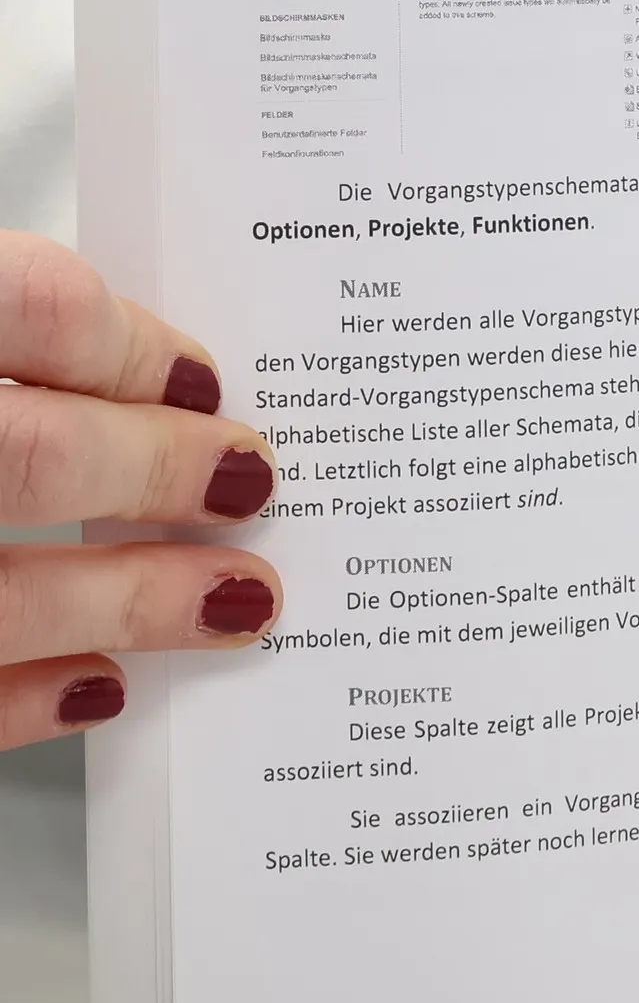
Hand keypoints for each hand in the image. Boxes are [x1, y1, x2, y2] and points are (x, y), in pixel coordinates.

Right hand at [0, 233, 280, 749]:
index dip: (128, 344)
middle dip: (157, 469)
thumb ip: (5, 341)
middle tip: (251, 478)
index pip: (27, 304)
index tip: (199, 376)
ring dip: (132, 599)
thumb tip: (139, 374)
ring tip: (241, 602)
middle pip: (28, 452)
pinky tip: (102, 689)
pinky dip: (24, 698)